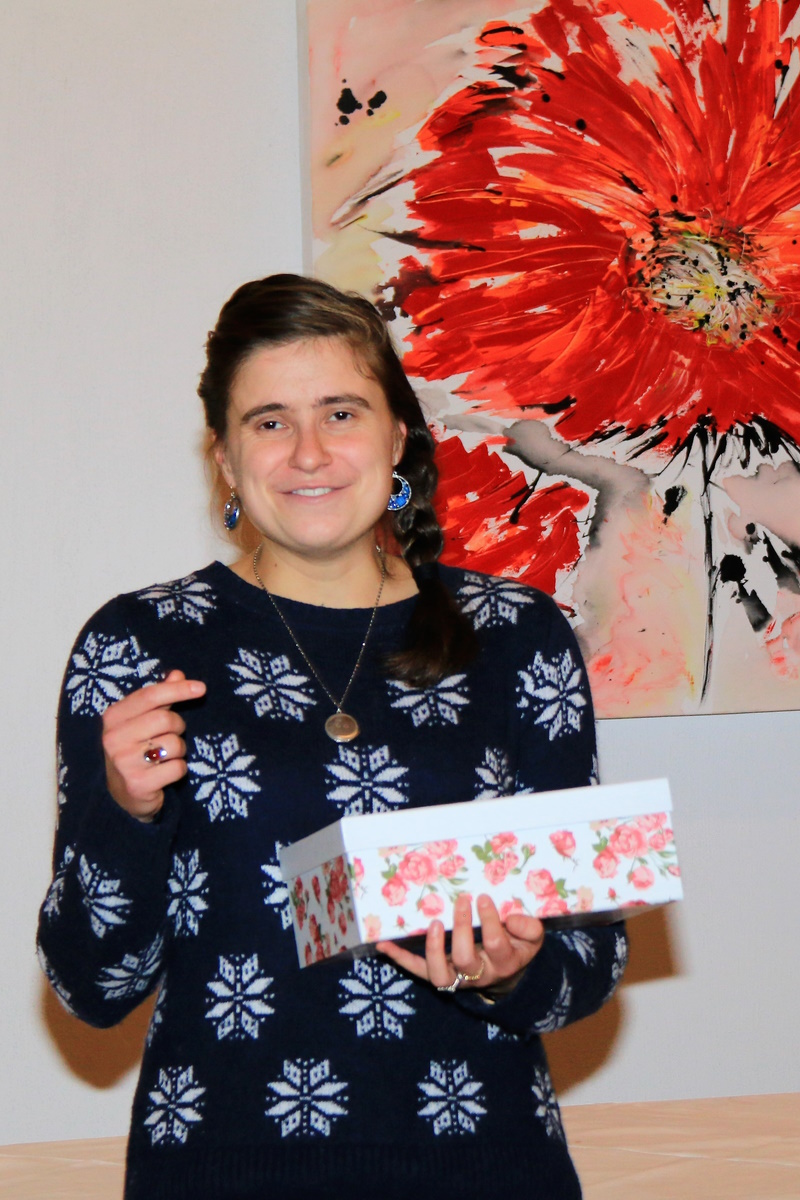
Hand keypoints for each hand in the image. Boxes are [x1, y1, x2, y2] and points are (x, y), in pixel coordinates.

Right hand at [101, 669, 205, 821]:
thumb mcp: (141, 721)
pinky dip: (178, 770)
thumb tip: (177, 674)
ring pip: (174, 744)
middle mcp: (114, 738)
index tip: (201, 688)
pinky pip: (177, 768)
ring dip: (179, 750)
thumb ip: (159, 698)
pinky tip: (164, 774)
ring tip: (165, 757)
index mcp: (114, 717)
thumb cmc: (135, 749)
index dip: (178, 689)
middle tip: (172, 735)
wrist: (121, 795)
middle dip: (178, 727)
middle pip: (166, 719)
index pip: (150, 695)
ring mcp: (124, 762)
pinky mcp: (138, 784)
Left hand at [376, 893, 544, 992]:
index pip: (495, 944)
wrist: (507, 973)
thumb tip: (511, 917)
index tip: (482, 897)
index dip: (489, 921)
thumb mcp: (532, 938)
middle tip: (462, 900)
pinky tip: (383, 945)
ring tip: (432, 924)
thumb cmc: (517, 946)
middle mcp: (479, 974)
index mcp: (503, 962)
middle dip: (461, 928)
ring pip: (440, 975)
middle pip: (466, 959)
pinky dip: (400, 959)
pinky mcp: (440, 974)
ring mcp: (457, 978)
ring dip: (433, 949)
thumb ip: (528, 927)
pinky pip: (418, 971)